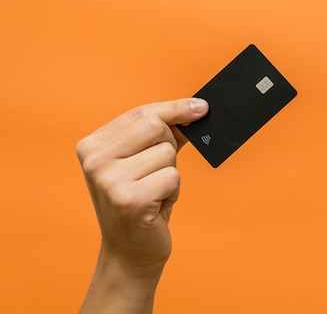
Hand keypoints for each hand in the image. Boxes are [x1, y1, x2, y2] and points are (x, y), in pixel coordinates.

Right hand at [76, 98, 207, 275]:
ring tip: (153, 193)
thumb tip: (199, 108)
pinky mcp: (130, 199)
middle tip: (156, 172)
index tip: (201, 107)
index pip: (141, 113)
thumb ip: (165, 132)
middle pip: (156, 127)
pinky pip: (173, 177)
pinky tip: (155, 206)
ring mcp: (109, 180)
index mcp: (92, 145)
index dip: (174, 109)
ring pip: (167, 154)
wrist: (129, 252)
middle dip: (169, 148)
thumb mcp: (145, 160)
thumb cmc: (141, 201)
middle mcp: (94, 159)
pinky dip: (172, 192)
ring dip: (170, 175)